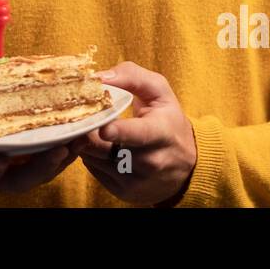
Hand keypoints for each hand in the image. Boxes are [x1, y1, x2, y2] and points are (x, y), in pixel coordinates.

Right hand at [0, 137, 77, 193]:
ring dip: (66, 154)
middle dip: (45, 166)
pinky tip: (86, 124)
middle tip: (60, 150)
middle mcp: (0, 174)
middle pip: (25, 178)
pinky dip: (71, 140)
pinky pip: (57, 150)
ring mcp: (21, 164)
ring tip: (82, 136)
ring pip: (47, 166)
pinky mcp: (36, 150)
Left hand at [68, 61, 197, 205]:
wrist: (187, 164)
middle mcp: (150, 161)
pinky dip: (91, 155)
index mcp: (161, 133)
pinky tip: (102, 145)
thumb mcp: (159, 91)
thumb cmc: (168, 120)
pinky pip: (93, 170)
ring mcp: (136, 180)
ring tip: (95, 129)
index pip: (139, 135)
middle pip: (106, 149)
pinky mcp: (124, 192)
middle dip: (89, 132)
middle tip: (82, 117)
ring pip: (94, 159)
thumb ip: (131, 76)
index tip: (104, 128)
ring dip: (87, 142)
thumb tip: (99, 77)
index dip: (119, 132)